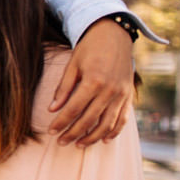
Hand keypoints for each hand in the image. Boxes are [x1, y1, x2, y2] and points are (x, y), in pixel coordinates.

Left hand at [50, 19, 135, 145]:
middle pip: (89, 120)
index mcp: (93, 81)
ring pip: (107, 124)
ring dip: (92, 137)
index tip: (51, 132)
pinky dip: (114, 131)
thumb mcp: (73, 64)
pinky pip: (122, 119)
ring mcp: (121, 95)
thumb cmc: (90, 48)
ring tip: (78, 144)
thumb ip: (63, 88)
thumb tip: (52, 109)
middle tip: (61, 142)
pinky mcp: (129, 96)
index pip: (73, 109)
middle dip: (73, 133)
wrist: (115, 35)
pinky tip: (103, 139)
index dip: (61, 123)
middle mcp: (109, 90)